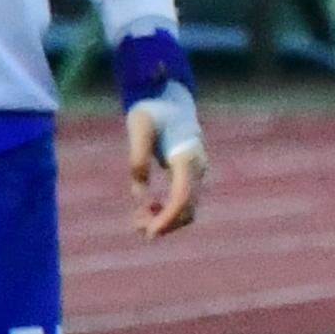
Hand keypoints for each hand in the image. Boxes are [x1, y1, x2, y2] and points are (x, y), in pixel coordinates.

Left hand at [125, 96, 207, 238]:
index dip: (168, 218)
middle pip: (188, 208)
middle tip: (137, 228)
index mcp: (186, 157)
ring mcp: (197, 173)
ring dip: (166, 220)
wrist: (169, 100)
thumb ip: (138, 157)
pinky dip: (168, 212)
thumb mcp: (139, 128)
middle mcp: (197, 168)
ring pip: (188, 209)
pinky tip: (148, 208)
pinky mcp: (191, 176)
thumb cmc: (152, 111)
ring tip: (138, 220)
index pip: (183, 197)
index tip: (150, 233)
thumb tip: (140, 194)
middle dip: (164, 224)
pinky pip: (184, 202)